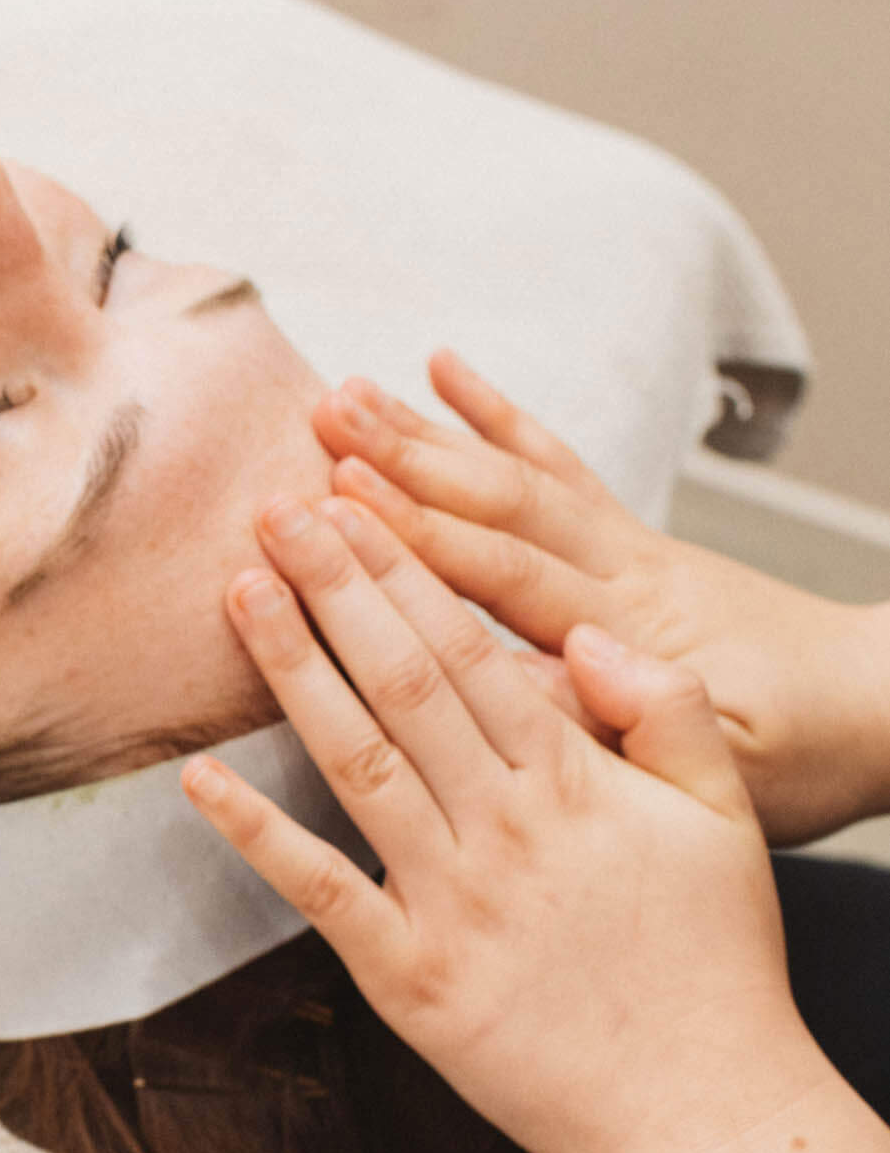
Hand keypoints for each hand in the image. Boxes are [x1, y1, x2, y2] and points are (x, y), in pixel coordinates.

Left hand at [184, 494, 826, 1152]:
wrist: (702, 1117)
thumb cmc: (714, 967)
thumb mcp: (724, 817)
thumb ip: (667, 710)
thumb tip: (590, 635)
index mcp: (572, 781)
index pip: (470, 649)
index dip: (402, 572)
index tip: (350, 508)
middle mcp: (503, 829)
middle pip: (402, 681)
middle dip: (334, 587)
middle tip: (275, 513)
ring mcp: (450, 903)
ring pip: (356, 760)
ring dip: (290, 671)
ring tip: (240, 594)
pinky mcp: (409, 980)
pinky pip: (320, 892)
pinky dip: (255, 834)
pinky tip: (199, 778)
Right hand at [312, 350, 888, 846]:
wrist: (879, 703)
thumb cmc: (801, 754)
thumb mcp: (719, 778)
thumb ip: (621, 728)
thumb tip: (515, 686)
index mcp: (633, 635)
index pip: (507, 574)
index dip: (421, 538)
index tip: (340, 504)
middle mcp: (621, 572)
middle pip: (499, 505)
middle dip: (402, 464)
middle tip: (318, 428)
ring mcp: (625, 545)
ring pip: (516, 475)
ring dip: (427, 431)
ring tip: (347, 394)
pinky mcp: (630, 535)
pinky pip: (558, 464)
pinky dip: (498, 415)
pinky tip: (447, 374)